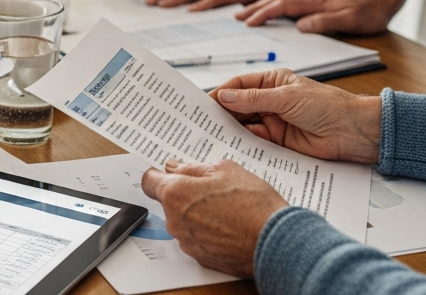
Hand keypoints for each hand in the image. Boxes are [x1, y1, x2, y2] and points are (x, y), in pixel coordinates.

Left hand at [140, 160, 286, 277]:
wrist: (275, 241)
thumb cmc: (253, 203)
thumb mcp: (225, 170)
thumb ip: (193, 168)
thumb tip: (174, 167)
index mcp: (176, 194)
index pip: (149, 181)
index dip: (159, 175)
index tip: (169, 173)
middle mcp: (175, 220)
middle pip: (169, 202)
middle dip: (185, 194)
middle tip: (212, 189)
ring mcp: (187, 241)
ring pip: (183, 221)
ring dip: (196, 213)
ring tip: (226, 208)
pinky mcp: (200, 257)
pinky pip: (196, 238)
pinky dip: (207, 232)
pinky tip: (228, 226)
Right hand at [213, 69, 380, 162]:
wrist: (353, 132)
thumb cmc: (327, 106)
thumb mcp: (286, 97)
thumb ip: (254, 99)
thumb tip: (225, 97)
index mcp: (272, 82)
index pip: (239, 85)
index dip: (221, 93)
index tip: (203, 104)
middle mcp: (270, 101)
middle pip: (239, 106)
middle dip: (222, 113)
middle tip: (202, 123)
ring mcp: (274, 122)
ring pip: (245, 126)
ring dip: (231, 130)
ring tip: (212, 136)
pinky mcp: (279, 143)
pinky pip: (256, 143)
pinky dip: (244, 144)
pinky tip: (233, 147)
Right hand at [236, 0, 397, 34]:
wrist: (381, 1)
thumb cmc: (368, 12)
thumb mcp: (350, 19)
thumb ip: (326, 21)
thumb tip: (301, 25)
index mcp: (314, 4)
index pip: (282, 6)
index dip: (264, 13)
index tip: (248, 21)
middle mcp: (309, 2)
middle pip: (275, 1)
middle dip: (255, 8)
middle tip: (237, 17)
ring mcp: (311, 4)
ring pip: (280, 2)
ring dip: (262, 8)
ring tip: (246, 15)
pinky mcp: (315, 7)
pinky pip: (288, 7)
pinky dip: (273, 9)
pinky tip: (270, 16)